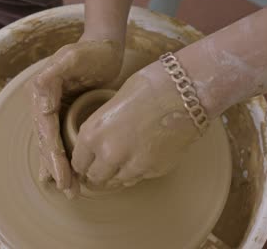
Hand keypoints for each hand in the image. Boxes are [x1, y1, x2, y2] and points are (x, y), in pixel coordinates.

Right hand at [30, 38, 123, 197]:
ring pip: (52, 144)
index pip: (45, 130)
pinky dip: (63, 158)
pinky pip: (61, 139)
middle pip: (46, 142)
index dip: (53, 155)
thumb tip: (39, 102)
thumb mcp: (73, 57)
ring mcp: (53, 109)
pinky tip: (64, 175)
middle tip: (68, 191)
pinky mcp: (66, 113)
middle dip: (56, 168)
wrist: (105, 45)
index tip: (62, 177)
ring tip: (68, 190)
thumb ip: (54, 74)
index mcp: (41, 92)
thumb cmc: (92, 50)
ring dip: (58, 168)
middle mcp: (43, 102)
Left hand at [71, 61, 202, 187]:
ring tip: (127, 157)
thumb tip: (99, 141)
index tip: (88, 161)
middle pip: (95, 178)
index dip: (83, 162)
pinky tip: (146, 152)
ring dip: (118, 173)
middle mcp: (109, 154)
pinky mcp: (156, 170)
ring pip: (117, 181)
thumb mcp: (114, 102)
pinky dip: (139, 170)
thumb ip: (102, 127)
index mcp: (93, 133)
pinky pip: (139, 177)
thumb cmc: (150, 85)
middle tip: (104, 164)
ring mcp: (134, 165)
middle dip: (98, 172)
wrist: (188, 89)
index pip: (78, 163)